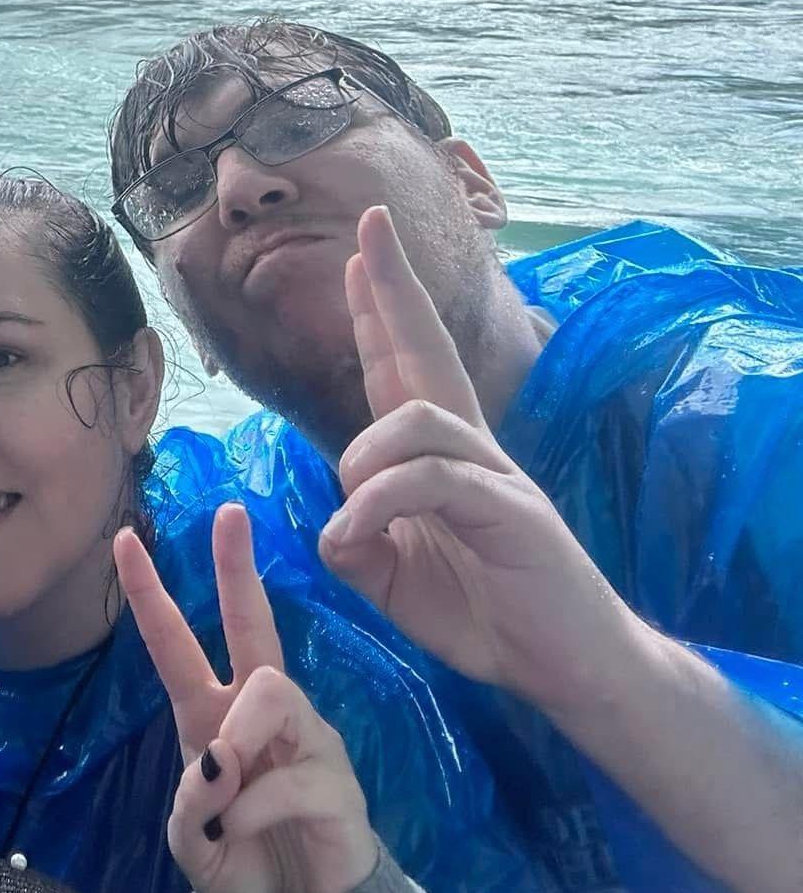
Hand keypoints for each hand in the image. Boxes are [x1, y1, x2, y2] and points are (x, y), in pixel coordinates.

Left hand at [117, 504, 383, 892]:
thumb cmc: (244, 860)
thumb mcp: (191, 836)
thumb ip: (190, 799)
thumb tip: (219, 759)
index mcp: (214, 716)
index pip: (178, 643)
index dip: (150, 593)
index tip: (123, 540)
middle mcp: (263, 714)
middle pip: (255, 624)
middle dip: (238, 566)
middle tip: (230, 514)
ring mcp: (308, 741)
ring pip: (273, 692)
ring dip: (237, 743)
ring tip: (227, 796)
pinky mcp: (339, 783)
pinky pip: (289, 777)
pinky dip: (253, 809)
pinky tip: (247, 832)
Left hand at [318, 205, 638, 719]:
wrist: (563, 667)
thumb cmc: (483, 612)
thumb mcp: (391, 577)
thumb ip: (355, 540)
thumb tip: (329, 522)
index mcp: (437, 455)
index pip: (401, 367)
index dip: (378, 314)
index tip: (356, 257)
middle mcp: (470, 448)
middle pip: (429, 350)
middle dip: (395, 288)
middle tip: (370, 225)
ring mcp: (496, 474)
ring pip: (414, 417)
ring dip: (363, 460)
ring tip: (351, 516)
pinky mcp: (512, 511)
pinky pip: (432, 480)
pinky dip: (379, 504)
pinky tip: (354, 537)